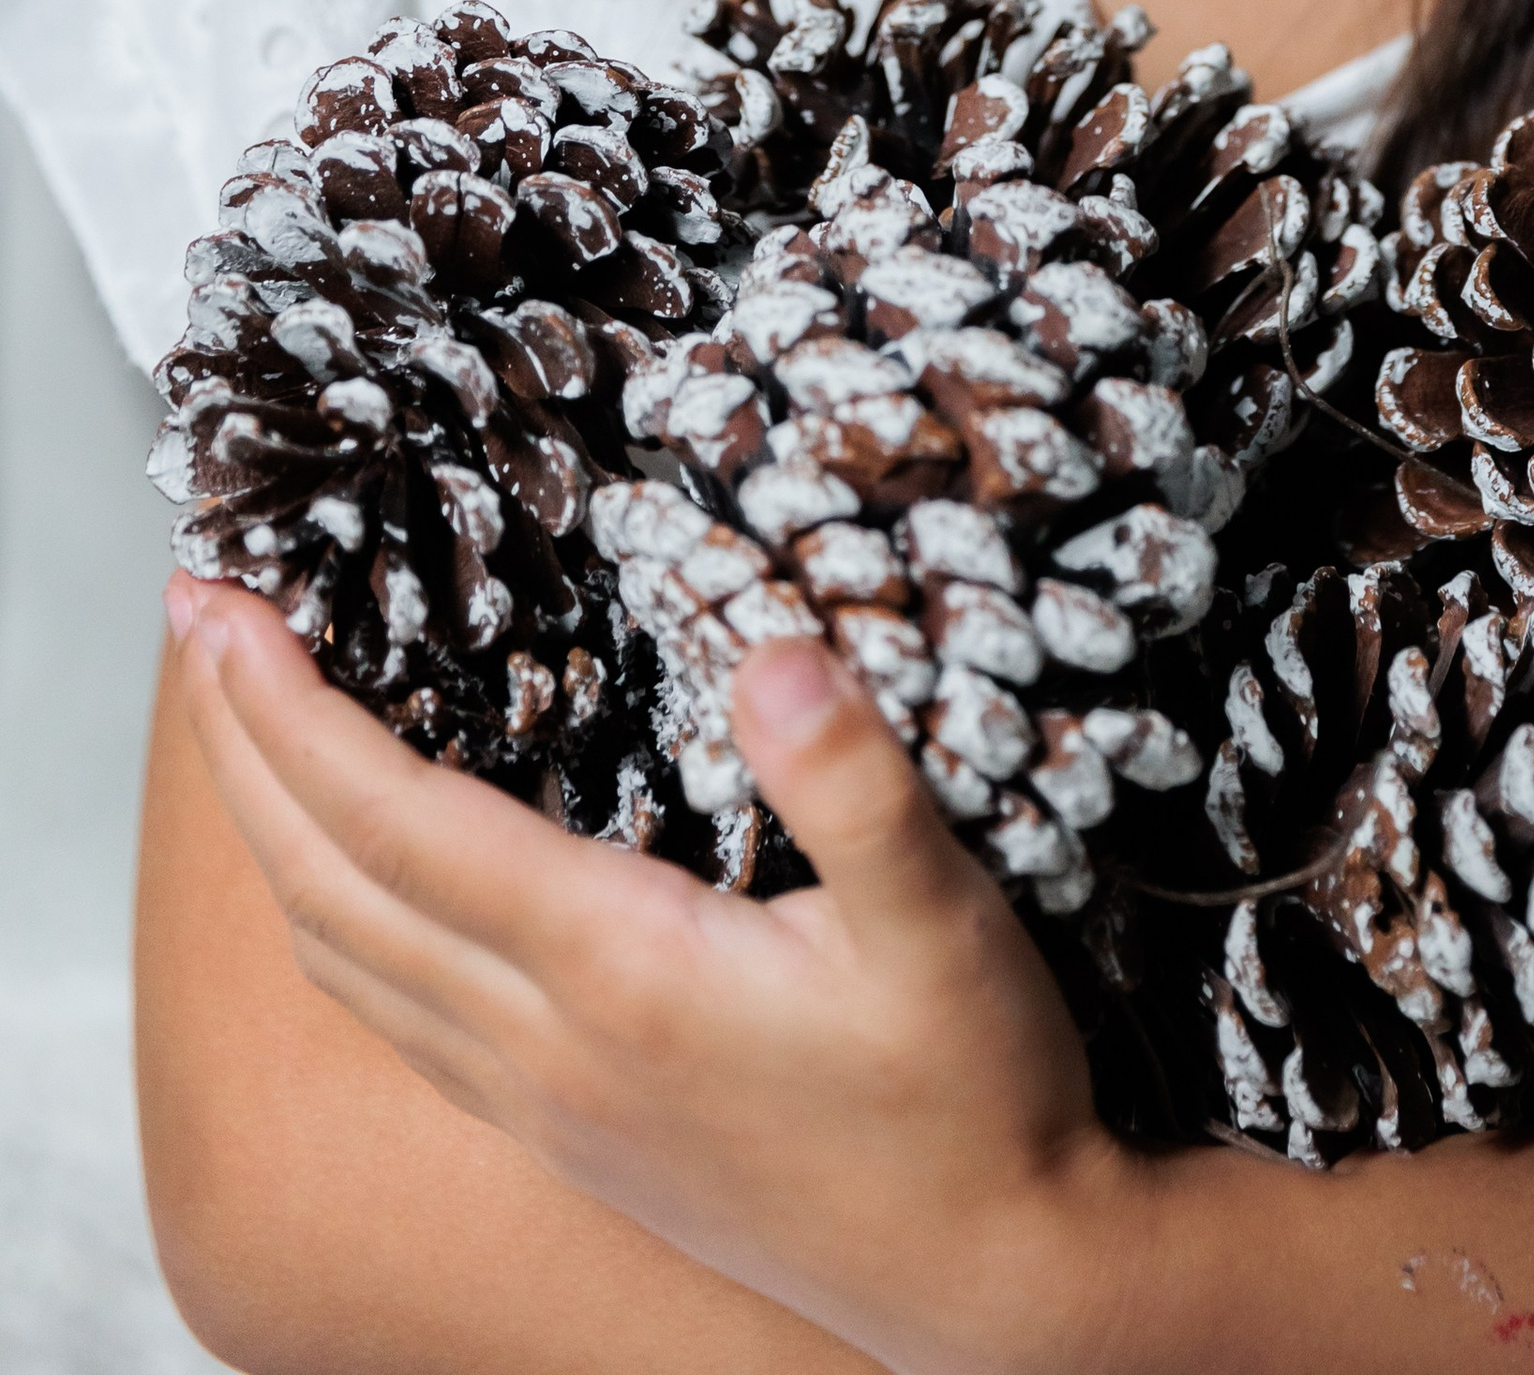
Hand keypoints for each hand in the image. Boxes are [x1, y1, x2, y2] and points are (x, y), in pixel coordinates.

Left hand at [165, 575, 1138, 1374]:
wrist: (988, 1285)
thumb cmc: (970, 1092)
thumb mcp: (946, 918)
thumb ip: (854, 781)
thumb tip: (773, 653)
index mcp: (618, 970)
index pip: (398, 819)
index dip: (294, 709)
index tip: (224, 605)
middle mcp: (547, 1043)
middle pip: (329, 883)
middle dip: (240, 747)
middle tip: (188, 620)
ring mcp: (544, 1101)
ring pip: (344, 959)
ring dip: (267, 832)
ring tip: (238, 726)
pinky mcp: (566, 1135)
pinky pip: (394, 1018)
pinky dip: (331, 921)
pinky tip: (342, 882)